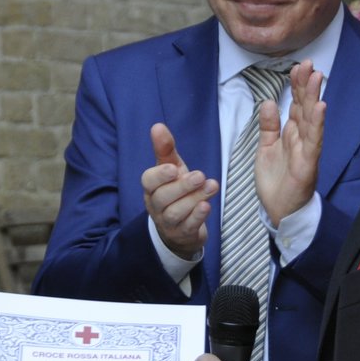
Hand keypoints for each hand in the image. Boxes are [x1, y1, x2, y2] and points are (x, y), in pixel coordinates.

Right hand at [141, 123, 217, 259]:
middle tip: (200, 175)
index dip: (160, 175)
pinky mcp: (182, 234)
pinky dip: (197, 217)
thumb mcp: (172, 169)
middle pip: (163, 197)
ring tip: (211, 187)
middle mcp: (156, 206)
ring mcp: (168, 223)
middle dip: (182, 186)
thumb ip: (165, 149)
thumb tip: (157, 126)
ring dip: (193, 199)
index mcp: (152, 188)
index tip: (174, 168)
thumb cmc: (175, 192)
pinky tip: (207, 206)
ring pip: (175, 213)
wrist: (181, 228)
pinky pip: (187, 227)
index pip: (148, 181)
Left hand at [255, 61, 325, 225]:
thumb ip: (269, 126)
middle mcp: (302, 138)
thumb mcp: (266, 148)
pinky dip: (317, 124)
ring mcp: (307, 149)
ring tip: (316, 77)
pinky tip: (320, 108)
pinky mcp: (308, 163)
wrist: (279, 211)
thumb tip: (270, 102)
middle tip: (309, 64)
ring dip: (314, 98)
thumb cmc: (275, 181)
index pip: (295, 104)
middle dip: (307, 85)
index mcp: (291, 133)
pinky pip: (314, 141)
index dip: (296, 86)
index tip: (297, 67)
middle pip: (305, 107)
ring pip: (312, 119)